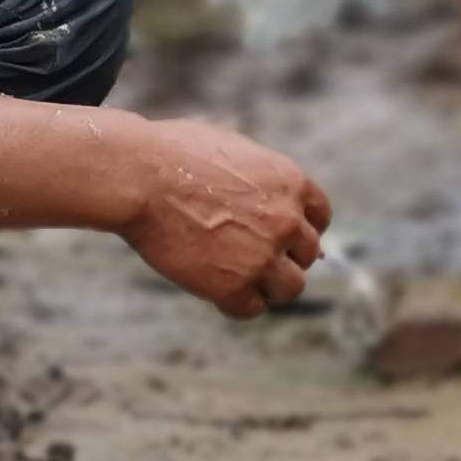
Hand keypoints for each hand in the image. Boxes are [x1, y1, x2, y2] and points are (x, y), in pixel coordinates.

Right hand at [119, 117, 332, 317]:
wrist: (141, 177)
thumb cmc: (174, 155)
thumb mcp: (235, 152)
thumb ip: (260, 180)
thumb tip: (268, 199)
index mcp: (291, 184)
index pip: (319, 217)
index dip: (301, 228)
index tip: (282, 236)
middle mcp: (287, 222)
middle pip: (308, 254)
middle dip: (284, 256)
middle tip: (251, 254)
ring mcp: (263, 257)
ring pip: (290, 287)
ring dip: (268, 284)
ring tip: (237, 276)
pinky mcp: (233, 286)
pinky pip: (251, 308)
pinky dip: (236, 303)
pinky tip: (215, 288)